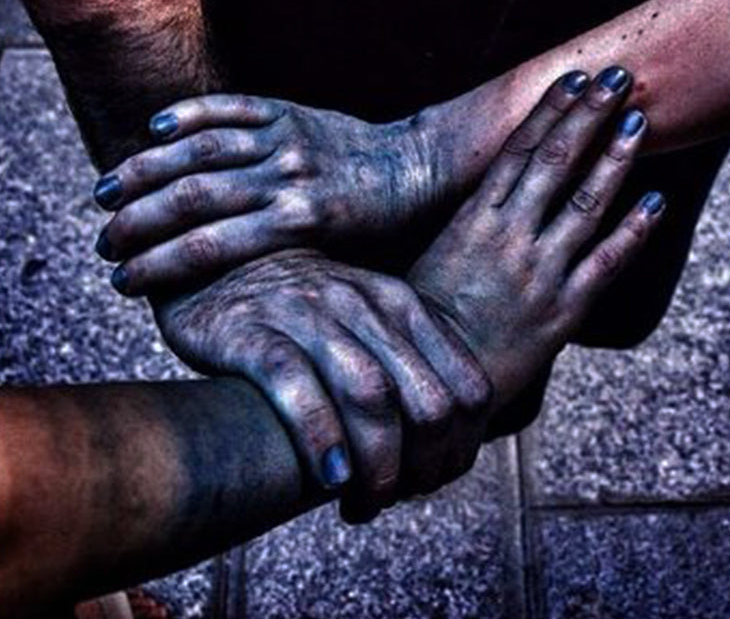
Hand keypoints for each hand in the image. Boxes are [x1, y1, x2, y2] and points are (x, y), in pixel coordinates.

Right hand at [92, 95, 436, 294]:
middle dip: (137, 221)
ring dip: (146, 170)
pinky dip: (190, 115)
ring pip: (201, 151)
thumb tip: (221, 294)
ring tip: (106, 192)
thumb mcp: (336, 257)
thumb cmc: (378, 227)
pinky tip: (155, 129)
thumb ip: (283, 267)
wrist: (417, 165)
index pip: (208, 246)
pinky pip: (232, 107)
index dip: (156, 265)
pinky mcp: (290, 112)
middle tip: (104, 241)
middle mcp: (287, 179)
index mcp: (298, 224)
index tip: (121, 282)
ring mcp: (286, 139)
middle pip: (193, 197)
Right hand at [152, 251, 491, 522]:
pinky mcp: (253, 331)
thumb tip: (450, 444)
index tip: (433, 480)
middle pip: (428, 402)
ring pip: (371, 396)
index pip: (469, 389)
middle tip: (397, 498)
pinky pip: (296, 386)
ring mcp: (309, 313)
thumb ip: (409, 363)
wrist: (217, 269)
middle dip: (423, 468)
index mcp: (403, 304)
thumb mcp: (368, 320)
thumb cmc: (304, 312)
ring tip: (363, 504)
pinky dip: (321, 438)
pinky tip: (329, 478)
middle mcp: (364, 304)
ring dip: (378, 467)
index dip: (461, 450)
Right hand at [408, 69, 664, 407]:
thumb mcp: (435, 255)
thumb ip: (469, 220)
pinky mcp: (564, 308)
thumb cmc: (426, 320)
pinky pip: (607, 261)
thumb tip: (495, 186)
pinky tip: (657, 199)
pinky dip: (634, 228)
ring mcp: (539, 271)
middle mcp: (509, 236)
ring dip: (616, 158)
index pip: (518, 151)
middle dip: (588, 116)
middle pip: (556, 162)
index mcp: (473, 219)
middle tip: (616, 79)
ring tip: (640, 121)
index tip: (573, 79)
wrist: (435, 385)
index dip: (550, 111)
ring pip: (587, 202)